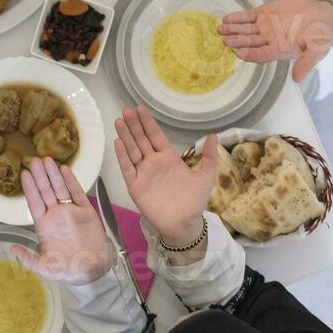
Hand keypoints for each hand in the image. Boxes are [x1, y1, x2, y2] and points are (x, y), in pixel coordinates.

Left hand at [10, 157, 110, 283]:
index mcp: (44, 225)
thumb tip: (12, 248)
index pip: (34, 202)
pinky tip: (65, 169)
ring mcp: (70, 212)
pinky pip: (77, 193)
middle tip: (34, 159)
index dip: (29, 188)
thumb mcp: (43, 267)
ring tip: (47, 159)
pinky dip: (71, 181)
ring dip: (53, 174)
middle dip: (40, 176)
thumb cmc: (67, 270)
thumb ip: (27, 258)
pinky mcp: (85, 212)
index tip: (23, 173)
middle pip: (45, 191)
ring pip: (60, 189)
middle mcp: (55, 215)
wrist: (92, 270)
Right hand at [114, 106, 215, 245]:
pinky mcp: (135, 185)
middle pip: (141, 140)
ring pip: (132, 150)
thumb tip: (214, 135)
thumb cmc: (194, 201)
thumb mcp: (205, 176)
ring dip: (126, 136)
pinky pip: (127, 168)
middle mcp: (153, 163)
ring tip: (119, 121)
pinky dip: (123, 156)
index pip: (155, 136)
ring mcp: (143, 173)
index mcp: (168, 158)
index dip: (148, 123)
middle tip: (126, 110)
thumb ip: (208, 157)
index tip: (140, 109)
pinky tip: (118, 142)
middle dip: (134, 125)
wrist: (184, 224)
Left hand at [218, 0, 332, 82]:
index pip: (261, 55)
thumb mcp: (318, 49)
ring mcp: (265, 27)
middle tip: (225, 40)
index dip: (250, 54)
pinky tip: (227, 18)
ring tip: (221, 29)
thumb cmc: (321, 35)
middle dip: (237, 41)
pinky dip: (238, 17)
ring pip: (245, 30)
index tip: (239, 53)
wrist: (324, 16)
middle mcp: (269, 40)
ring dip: (233, 29)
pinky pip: (248, 16)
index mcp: (279, 51)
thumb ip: (307, 62)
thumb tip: (298, 79)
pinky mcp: (265, 13)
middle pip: (249, 43)